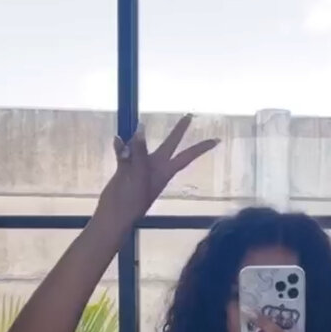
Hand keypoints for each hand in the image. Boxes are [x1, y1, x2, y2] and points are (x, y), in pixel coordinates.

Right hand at [96, 114, 218, 232]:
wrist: (113, 216)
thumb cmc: (130, 202)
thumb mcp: (138, 176)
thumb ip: (140, 152)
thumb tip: (140, 129)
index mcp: (163, 172)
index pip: (186, 156)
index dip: (200, 148)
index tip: (217, 140)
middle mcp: (154, 168)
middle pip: (169, 145)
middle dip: (178, 131)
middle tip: (190, 115)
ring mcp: (139, 168)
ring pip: (141, 145)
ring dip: (134, 140)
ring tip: (128, 141)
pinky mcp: (125, 169)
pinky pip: (124, 151)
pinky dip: (120, 146)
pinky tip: (116, 140)